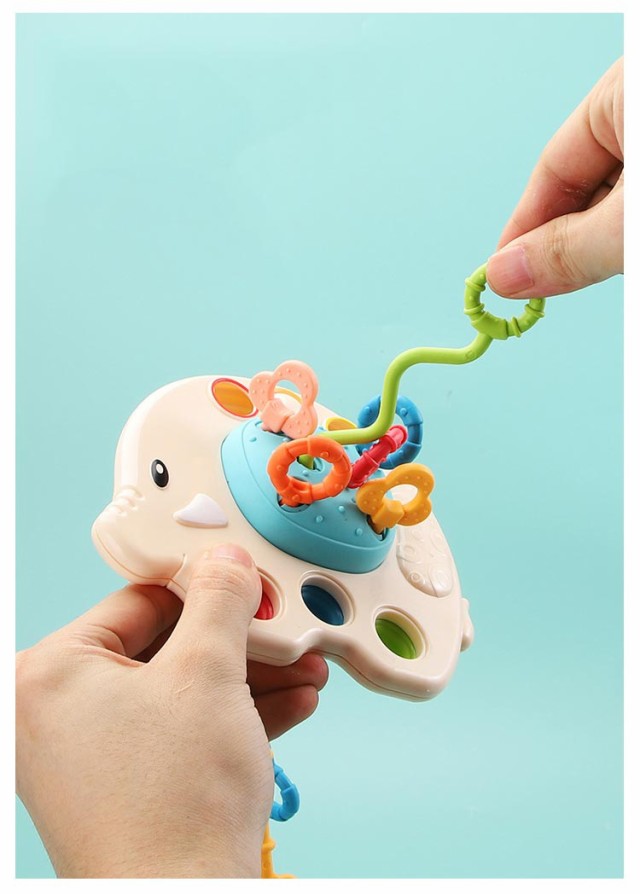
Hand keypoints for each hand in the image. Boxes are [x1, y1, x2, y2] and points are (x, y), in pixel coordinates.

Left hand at [16, 544, 327, 877]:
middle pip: (165, 647)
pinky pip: (181, 730)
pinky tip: (291, 705)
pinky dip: (234, 717)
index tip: (248, 581)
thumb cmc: (175, 803)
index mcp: (51, 674)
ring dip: (249, 680)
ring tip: (303, 671)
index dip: (204, 587)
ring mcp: (90, 756)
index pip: (139, 600)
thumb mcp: (208, 673)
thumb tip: (226, 561)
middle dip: (239, 643)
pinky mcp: (124, 787)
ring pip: (180, 691)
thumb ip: (219, 601)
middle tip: (283, 630)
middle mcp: (58, 714)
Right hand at [487, 57, 622, 297]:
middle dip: (574, 240)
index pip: (554, 165)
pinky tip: (628, 257)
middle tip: (550, 290)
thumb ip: (566, 250)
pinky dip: (630, 236)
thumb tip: (502, 275)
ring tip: (612, 267)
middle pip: (589, 184)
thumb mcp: (629, 224)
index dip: (526, 228)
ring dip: (610, 242)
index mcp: (626, 87)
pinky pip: (639, 205)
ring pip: (621, 199)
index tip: (506, 277)